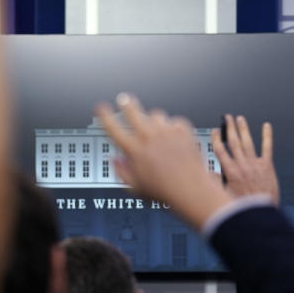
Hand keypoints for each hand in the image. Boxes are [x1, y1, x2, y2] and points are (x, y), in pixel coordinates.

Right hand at [95, 95, 232, 229]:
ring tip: (156, 131)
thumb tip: (115, 161)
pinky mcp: (183, 130)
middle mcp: (148, 137)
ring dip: (153, 120)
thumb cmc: (165, 192)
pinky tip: (173, 138)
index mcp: (134, 150)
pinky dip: (172, 127)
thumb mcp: (136, 188)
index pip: (112, 127)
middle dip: (126, 103)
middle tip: (124, 100)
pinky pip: (174, 121)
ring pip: (155, 114)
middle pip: (133, 110)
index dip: (104, 115)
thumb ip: (122, 172)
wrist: (192, 190)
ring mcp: (166, 131)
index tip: (101, 109)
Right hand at [211, 115, 279, 205]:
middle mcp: (242, 165)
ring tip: (241, 119)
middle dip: (230, 127)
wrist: (260, 213)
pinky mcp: (267, 166)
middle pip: (234, 142)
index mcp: (230, 172)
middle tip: (228, 118)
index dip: (217, 138)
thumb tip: (209, 173)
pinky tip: (267, 127)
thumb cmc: (243, 207)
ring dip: (244, 128)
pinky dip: (267, 136)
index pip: (220, 150)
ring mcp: (255, 164)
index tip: (216, 131)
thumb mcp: (223, 196)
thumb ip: (216, 182)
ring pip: (248, 142)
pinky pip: (267, 147)